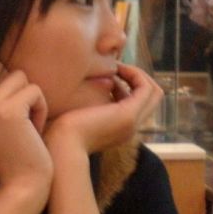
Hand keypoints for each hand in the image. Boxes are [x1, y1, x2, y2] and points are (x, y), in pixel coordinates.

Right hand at [0, 67, 52, 191]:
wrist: (23, 186)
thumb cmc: (18, 155)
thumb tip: (2, 63)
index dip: (10, 84)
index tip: (16, 106)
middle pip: (8, 71)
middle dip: (23, 94)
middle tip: (24, 124)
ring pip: (21, 77)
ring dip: (32, 101)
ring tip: (28, 127)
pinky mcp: (7, 112)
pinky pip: (34, 91)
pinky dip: (40, 109)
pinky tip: (34, 132)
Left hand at [44, 63, 162, 154]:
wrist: (59, 146)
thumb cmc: (60, 130)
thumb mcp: (78, 114)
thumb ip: (88, 104)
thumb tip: (94, 88)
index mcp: (119, 128)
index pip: (137, 104)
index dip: (127, 86)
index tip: (108, 77)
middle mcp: (130, 127)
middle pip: (151, 98)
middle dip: (138, 78)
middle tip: (116, 68)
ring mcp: (131, 122)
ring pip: (154, 92)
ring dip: (138, 74)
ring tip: (116, 67)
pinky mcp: (128, 115)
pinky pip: (146, 89)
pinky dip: (135, 75)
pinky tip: (116, 69)